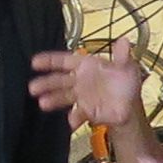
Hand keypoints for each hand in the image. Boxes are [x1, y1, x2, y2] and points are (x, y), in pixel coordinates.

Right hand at [27, 42, 152, 129]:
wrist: (129, 107)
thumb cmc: (125, 83)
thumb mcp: (127, 68)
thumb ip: (122, 56)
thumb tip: (124, 40)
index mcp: (86, 66)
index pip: (65, 61)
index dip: (50, 60)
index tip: (34, 62)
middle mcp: (79, 80)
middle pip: (59, 80)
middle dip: (46, 83)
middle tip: (33, 87)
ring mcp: (80, 96)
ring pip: (64, 96)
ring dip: (53, 100)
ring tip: (43, 104)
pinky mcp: (85, 111)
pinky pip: (78, 114)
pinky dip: (74, 119)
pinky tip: (71, 123)